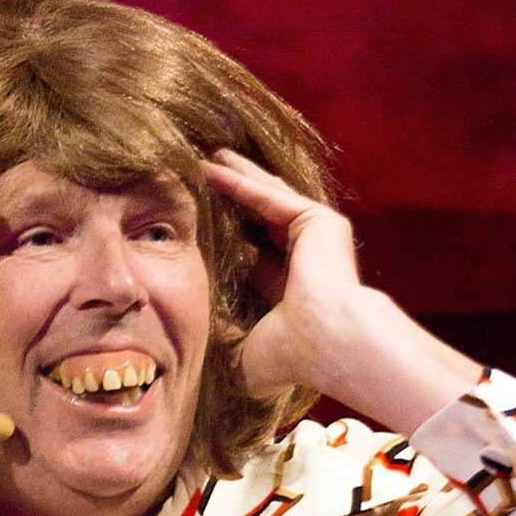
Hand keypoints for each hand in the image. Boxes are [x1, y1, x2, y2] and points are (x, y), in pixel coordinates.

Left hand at [200, 151, 367, 401]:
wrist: (326, 342)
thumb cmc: (290, 357)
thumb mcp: (242, 351)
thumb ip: (220, 339)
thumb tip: (189, 336)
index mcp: (287, 290)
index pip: (253, 254)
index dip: (226, 236)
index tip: (197, 223)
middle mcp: (303, 260)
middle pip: (260, 218)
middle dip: (233, 196)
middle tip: (203, 175)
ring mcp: (314, 237)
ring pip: (266, 199)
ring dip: (237, 177)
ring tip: (209, 158)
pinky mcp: (317, 220)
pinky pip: (269, 195)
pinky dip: (240, 181)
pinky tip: (212, 167)